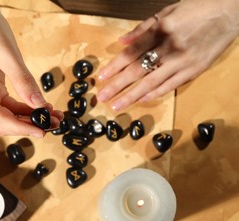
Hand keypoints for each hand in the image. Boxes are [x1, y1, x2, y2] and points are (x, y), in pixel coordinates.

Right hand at [0, 0, 62, 136]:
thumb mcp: (8, 54)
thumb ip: (24, 81)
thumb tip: (41, 106)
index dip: (19, 126)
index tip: (42, 130)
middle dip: (26, 124)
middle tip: (54, 123)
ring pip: (3, 117)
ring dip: (27, 119)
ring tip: (53, 117)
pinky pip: (6, 107)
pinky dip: (24, 110)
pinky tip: (42, 109)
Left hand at [97, 0, 238, 110]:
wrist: (230, 11)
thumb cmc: (196, 9)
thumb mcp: (167, 11)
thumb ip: (142, 28)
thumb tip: (121, 42)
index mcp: (160, 30)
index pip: (131, 53)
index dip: (114, 66)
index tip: (101, 77)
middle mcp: (170, 47)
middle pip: (138, 70)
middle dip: (117, 85)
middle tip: (102, 97)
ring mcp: (183, 61)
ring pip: (151, 82)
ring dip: (132, 95)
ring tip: (117, 105)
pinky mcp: (194, 70)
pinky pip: (171, 85)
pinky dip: (155, 93)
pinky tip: (141, 100)